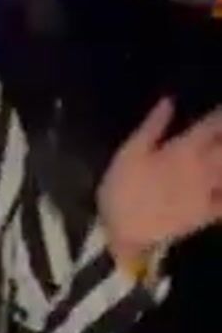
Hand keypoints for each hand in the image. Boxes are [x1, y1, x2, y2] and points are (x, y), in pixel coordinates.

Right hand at [97, 98, 221, 263]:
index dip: (220, 115)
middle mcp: (202, 167)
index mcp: (183, 149)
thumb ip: (152, 125)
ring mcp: (208, 191)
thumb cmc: (121, 189)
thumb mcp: (129, 152)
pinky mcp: (207, 213)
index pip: (213, 124)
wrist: (122, 232)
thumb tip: (169, 100)